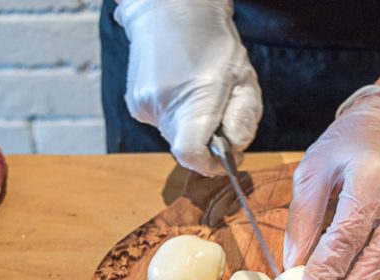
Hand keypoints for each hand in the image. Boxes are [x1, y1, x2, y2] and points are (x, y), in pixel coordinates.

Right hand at [115, 0, 262, 175]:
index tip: (224, 158)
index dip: (209, 164)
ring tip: (198, 92)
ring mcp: (144, 105)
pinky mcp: (135, 104)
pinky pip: (161, 123)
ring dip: (190, 125)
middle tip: (218, 114)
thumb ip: (245, 118)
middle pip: (185, 147)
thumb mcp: (244, 78)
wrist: (170, 11)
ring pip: (173, 135)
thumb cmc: (213, 41)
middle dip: (205, 141)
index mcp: (194, 98)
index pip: (191, 154)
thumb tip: (235, 148)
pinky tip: (180, 89)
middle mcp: (164, 105)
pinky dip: (175, 114)